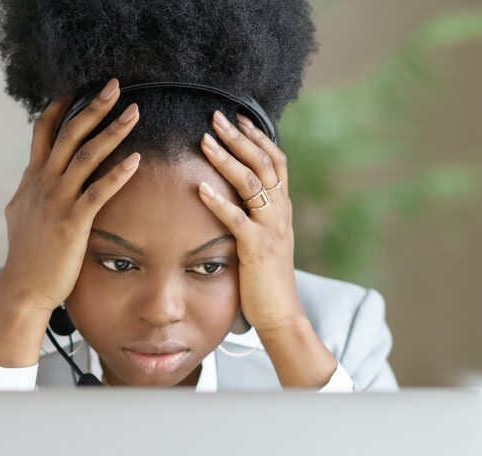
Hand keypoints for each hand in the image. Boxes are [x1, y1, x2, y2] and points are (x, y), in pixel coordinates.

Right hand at [0, 77, 141, 313]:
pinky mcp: (72, 223)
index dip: (62, 106)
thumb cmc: (27, 257)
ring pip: (85, 156)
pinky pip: (97, 191)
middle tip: (115, 84)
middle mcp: (42, 184)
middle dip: (92, 107)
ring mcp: (56, 202)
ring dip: (112, 131)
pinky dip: (117, 173)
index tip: (80, 86)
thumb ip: (29, 192)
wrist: (23, 289)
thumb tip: (30, 178)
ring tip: (134, 112)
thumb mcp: (21, 215)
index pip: (44, 132)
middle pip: (68, 134)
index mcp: (32, 180)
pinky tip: (136, 159)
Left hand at [196, 110, 336, 386]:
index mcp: (282, 209)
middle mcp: (280, 213)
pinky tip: (199, 187)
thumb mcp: (264, 240)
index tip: (238, 118)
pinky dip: (218, 200)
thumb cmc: (265, 279)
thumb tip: (237, 198)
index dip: (258, 137)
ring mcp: (270, 229)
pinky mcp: (256, 248)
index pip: (275, 161)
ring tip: (204, 140)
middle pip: (264, 163)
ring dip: (227, 159)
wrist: (280, 313)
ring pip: (252, 183)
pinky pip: (237, 218)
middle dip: (239, 137)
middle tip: (215, 116)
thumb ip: (255, 216)